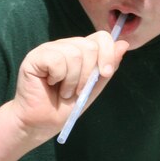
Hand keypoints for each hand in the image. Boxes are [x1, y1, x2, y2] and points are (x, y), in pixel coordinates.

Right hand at [10, 31, 129, 137]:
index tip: (106, 73)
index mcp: (80, 51)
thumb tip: (124, 44)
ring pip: (74, 54)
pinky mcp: (35, 57)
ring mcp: (49, 49)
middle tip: (77, 90)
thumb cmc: (65, 106)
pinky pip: (57, 59)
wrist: (42, 123)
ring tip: (64, 91)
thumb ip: (108, 67)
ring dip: (72, 80)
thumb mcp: (93, 87)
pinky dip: (58, 77)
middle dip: (88, 74)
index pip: (101, 37)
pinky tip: (50, 84)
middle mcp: (65, 46)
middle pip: (90, 46)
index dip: (107, 53)